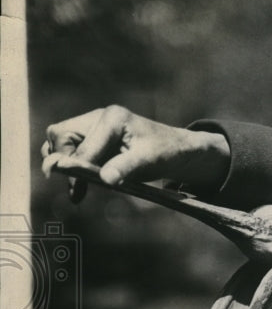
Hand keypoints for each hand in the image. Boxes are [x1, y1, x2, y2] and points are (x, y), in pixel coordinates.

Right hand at [41, 104, 229, 201]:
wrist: (176, 149)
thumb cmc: (165, 152)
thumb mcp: (149, 161)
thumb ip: (125, 168)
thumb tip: (104, 179)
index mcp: (112, 118)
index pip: (81, 145)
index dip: (75, 169)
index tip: (75, 192)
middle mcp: (98, 117)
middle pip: (59, 135)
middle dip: (64, 161)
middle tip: (76, 189)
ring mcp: (93, 125)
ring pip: (59, 140)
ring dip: (64, 162)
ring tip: (78, 188)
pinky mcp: (93, 137)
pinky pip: (70, 148)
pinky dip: (70, 165)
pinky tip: (81, 187)